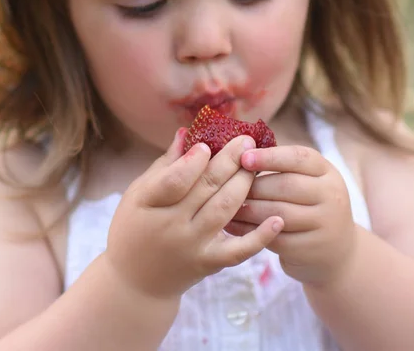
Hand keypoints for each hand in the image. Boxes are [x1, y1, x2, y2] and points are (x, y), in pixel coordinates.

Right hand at [104, 129, 283, 299]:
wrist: (136, 281)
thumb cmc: (135, 227)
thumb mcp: (139, 194)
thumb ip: (165, 166)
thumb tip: (186, 132)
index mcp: (148, 204)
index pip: (174, 179)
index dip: (194, 160)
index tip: (209, 143)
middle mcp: (171, 226)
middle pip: (206, 188)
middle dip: (229, 161)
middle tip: (246, 140)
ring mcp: (192, 245)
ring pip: (225, 209)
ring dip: (244, 183)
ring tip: (257, 163)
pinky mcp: (209, 263)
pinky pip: (239, 250)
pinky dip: (260, 236)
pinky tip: (277, 219)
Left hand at [224, 145, 356, 285]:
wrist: (335, 248)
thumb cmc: (308, 203)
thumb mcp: (306, 179)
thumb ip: (281, 166)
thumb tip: (239, 151)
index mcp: (327, 171)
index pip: (298, 158)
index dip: (269, 156)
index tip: (243, 158)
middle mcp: (331, 195)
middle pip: (287, 185)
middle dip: (254, 186)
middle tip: (229, 186)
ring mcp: (324, 223)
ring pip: (278, 213)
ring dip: (249, 209)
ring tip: (228, 205)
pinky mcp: (310, 248)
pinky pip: (275, 238)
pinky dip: (250, 231)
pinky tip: (233, 225)